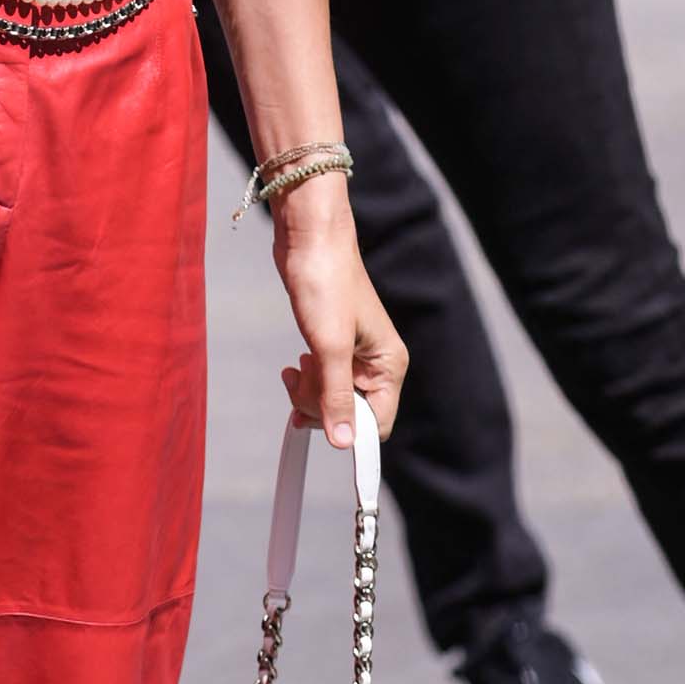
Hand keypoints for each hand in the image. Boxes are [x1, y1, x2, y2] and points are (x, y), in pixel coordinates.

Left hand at [274, 187, 405, 450]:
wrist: (308, 239)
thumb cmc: (325, 283)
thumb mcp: (329, 347)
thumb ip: (335, 397)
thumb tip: (344, 443)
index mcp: (390, 364)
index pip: (378, 424)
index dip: (350, 431)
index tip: (318, 430)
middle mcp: (377, 363)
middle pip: (350, 414)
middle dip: (320, 406)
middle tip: (300, 381)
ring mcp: (354, 356)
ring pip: (331, 398)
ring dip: (308, 392)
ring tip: (294, 368)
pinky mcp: (333, 345)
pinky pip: (320, 381)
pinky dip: (305, 379)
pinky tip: (295, 364)